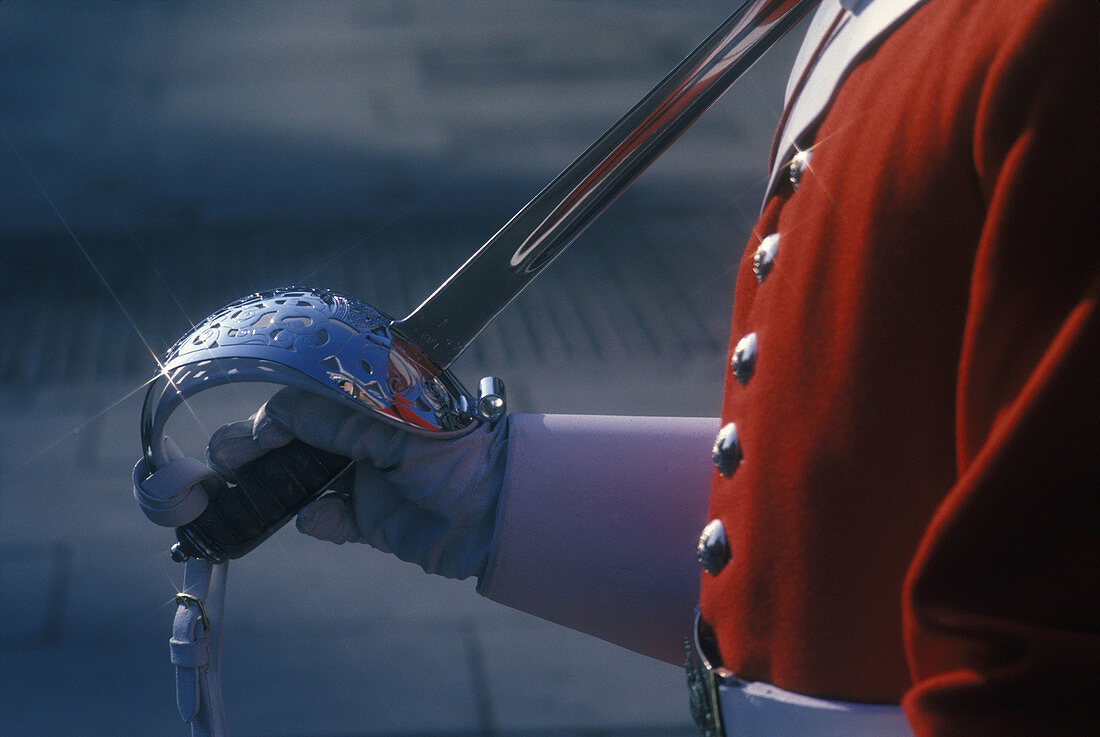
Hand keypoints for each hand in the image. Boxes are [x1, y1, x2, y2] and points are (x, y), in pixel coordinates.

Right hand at [207, 388, 508, 580]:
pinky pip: (327, 519)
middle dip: (258, 451)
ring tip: (249, 495)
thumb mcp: (395, 427)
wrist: (495, 514)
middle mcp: (362, 437)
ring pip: (302, 481)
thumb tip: (275, 417)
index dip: (273, 419)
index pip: (305, 402)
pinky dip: (318, 520)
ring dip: (277, 488)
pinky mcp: (368, 520)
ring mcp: (363, 478)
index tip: (253, 438)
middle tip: (225, 463)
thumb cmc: (456, 455)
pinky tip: (320, 518)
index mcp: (369, 403)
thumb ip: (336, 420)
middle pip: (294, 441)